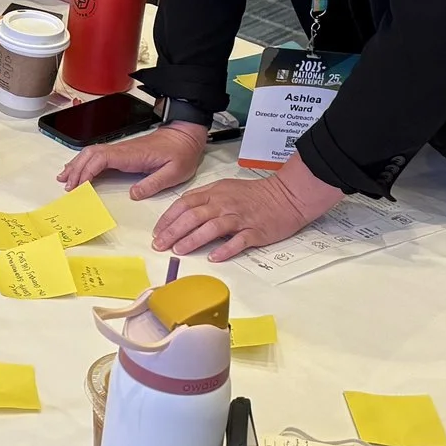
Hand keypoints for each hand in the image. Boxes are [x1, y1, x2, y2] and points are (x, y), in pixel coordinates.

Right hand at [58, 123, 207, 202]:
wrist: (186, 136)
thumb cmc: (181, 153)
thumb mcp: (174, 172)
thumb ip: (153, 183)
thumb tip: (133, 195)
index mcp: (132, 154)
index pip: (102, 159)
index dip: (87, 171)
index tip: (79, 186)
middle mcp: (122, 150)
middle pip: (91, 154)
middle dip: (76, 169)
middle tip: (67, 187)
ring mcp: (121, 150)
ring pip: (92, 153)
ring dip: (77, 165)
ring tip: (65, 179)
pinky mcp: (123, 152)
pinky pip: (98, 155)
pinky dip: (85, 162)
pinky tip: (78, 170)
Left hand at [148, 158, 343, 257]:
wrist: (287, 196)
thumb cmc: (255, 194)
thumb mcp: (225, 188)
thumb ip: (204, 198)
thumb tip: (182, 212)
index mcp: (215, 192)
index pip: (185, 203)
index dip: (168, 218)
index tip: (157, 231)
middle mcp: (224, 204)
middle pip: (194, 216)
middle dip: (173, 231)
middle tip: (160, 245)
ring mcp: (240, 218)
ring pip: (212, 228)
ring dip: (193, 239)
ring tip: (179, 250)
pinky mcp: (255, 231)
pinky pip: (238, 241)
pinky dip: (225, 249)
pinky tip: (213, 258)